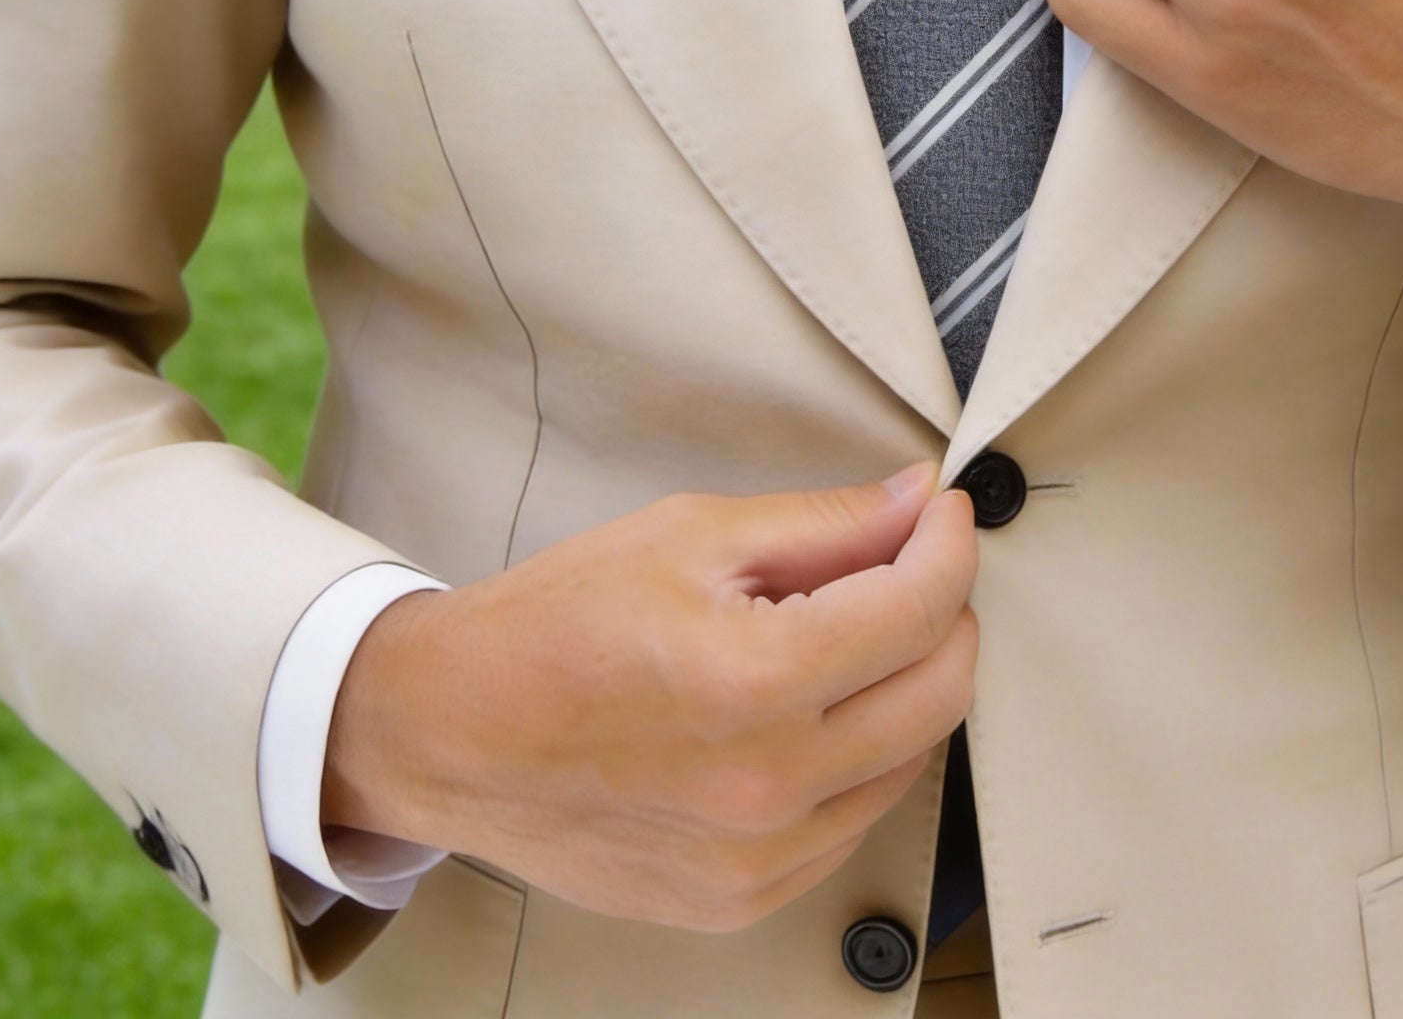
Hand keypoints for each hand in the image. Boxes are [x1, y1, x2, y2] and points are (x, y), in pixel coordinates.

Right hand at [323, 464, 976, 931]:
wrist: (452, 733)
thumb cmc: (553, 629)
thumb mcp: (690, 536)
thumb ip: (823, 523)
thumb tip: (916, 503)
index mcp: (755, 680)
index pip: (921, 608)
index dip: (949, 544)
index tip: (942, 516)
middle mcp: (768, 785)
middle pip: (941, 692)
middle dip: (944, 611)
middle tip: (909, 564)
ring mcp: (758, 859)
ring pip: (910, 761)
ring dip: (906, 686)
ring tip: (845, 635)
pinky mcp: (741, 899)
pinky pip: (852, 822)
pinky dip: (860, 758)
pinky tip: (810, 711)